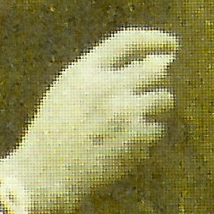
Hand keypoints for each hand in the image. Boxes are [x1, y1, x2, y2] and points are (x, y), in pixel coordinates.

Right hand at [0, 28, 176, 213]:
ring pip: (163, 98)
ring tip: (139, 118)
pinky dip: (148, 135)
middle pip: (155, 70)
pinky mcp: (134, 140)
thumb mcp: (67, 89)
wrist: (43, 175)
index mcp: (84, 71)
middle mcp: (105, 88)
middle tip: (152, 90)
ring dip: (157, 107)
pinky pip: (157, 128)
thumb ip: (100, 72)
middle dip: (158, 79)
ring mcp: (122, 114)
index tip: (171, 44)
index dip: (154, 39)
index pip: (128, 41)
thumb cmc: (54, 131)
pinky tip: (129, 143)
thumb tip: (150, 61)